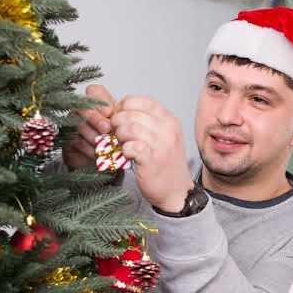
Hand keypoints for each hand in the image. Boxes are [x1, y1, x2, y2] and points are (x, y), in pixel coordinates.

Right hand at [63, 84, 115, 168]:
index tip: (110, 112)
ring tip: (107, 146)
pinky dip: (89, 149)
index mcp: (98, 105)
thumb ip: (120, 118)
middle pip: (83, 108)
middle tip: (107, 130)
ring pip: (79, 126)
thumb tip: (112, 111)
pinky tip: (99, 155)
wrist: (110, 167)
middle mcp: (81, 113)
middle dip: (96, 119)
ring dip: (95, 137)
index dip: (100, 100)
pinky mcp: (67, 144)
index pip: (94, 91)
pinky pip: (75, 142)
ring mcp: (71, 128)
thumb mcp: (124, 130)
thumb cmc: (118, 144)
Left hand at [111, 96, 193, 211]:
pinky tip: (127, 155)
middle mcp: (168, 130)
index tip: (119, 117)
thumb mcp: (162, 136)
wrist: (176, 191)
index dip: (123, 107)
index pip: (140, 101)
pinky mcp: (152, 160)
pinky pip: (131, 146)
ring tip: (121, 144)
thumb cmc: (165, 164)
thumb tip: (117, 110)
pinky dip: (124, 150)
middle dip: (117, 122)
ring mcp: (162, 145)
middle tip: (116, 133)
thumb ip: (145, 122)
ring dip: (119, 136)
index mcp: (169, 120)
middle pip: (131, 113)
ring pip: (130, 128)